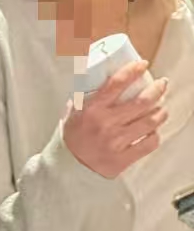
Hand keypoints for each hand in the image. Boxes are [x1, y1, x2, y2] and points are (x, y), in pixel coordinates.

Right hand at [62, 62, 168, 178]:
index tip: (142, 64)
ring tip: (162, 107)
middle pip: (141, 102)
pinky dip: (155, 134)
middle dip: (157, 90)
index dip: (132, 70)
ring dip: (161, 112)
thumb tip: (97, 77)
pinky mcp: (123, 158)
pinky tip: (154, 130)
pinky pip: (149, 144)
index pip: (116, 84)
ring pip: (150, 122)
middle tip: (161, 84)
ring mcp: (116, 142)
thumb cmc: (71, 137)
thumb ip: (84, 96)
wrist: (68, 167)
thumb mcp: (72, 111)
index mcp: (91, 109)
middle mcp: (105, 124)